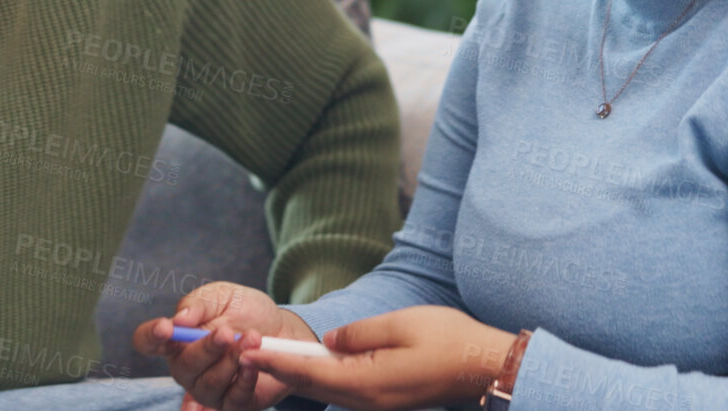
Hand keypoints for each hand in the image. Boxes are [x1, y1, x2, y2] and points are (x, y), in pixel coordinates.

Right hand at [133, 281, 306, 410]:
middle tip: (229, 332)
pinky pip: (233, 400)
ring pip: (208, 385)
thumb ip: (199, 304)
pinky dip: (244, 381)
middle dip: (206, 348)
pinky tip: (253, 364)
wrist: (284, 329)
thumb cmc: (246, 311)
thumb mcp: (222, 296)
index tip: (167, 328)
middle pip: (182, 367)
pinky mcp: (233, 403)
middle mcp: (187, 367)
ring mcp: (207, 389)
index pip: (147, 341)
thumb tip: (180, 319)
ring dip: (231, 361)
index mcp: (177, 339)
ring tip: (252, 339)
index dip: (151, 336)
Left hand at [237, 306, 516, 410]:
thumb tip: (329, 339)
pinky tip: (306, 363)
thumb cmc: (448, 341)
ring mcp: (374, 402)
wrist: (483, 366)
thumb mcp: (401, 325)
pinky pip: (340, 389)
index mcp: (367, 382)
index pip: (309, 372)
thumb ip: (359, 334)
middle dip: (277, 368)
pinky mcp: (381, 398)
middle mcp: (365, 399)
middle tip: (244, 350)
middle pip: (310, 385)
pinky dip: (317, 376)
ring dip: (295, 373)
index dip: (276, 361)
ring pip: (323, 389)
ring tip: (265, 355)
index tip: (248, 348)